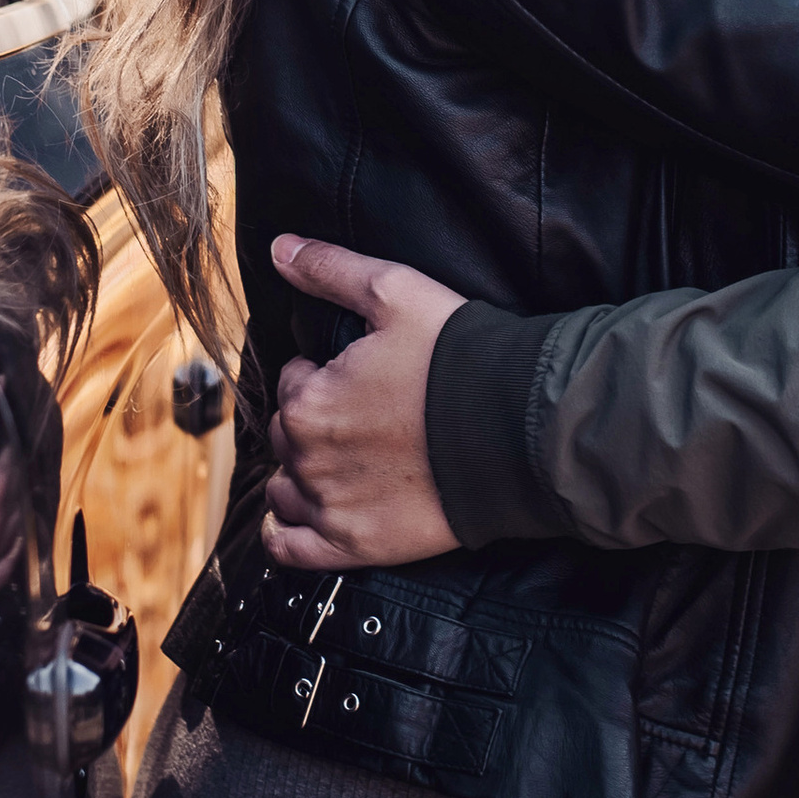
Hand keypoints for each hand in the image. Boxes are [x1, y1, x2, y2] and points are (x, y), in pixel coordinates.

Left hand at [260, 236, 463, 569]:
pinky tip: (300, 521)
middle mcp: (309, 456)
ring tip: (342, 463)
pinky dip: (287, 535)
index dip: (323, 374)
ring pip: (286, 490)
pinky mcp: (356, 546)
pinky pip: (292, 550)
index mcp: (310, 398)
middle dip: (313, 423)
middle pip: (288, 436)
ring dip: (300, 475)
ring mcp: (331, 506)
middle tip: (362, 416)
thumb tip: (280, 248)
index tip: (359, 376)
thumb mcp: (395, 292)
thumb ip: (329, 269)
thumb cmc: (459, 358)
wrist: (519, 430)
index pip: (294, 382)